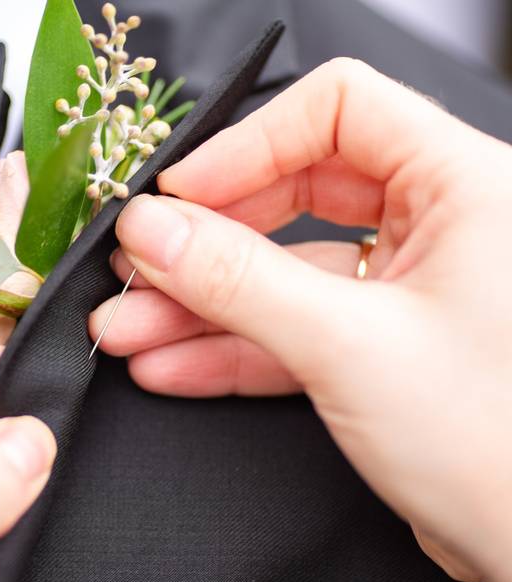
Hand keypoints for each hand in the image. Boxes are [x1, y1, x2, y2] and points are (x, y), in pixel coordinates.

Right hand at [90, 58, 511, 581]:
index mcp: (465, 186)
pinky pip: (294, 327)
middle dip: (206, 242)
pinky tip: (170, 364)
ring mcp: (408, 288)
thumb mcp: (347, 347)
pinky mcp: (382, 345)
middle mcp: (441, 225)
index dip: (247, 146)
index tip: (176, 198)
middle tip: (138, 269)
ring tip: (126, 328)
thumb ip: (238, 281)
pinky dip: (232, 346)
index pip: (339, 112)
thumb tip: (153, 231)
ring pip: (285, 271)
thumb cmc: (499, 450)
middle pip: (296, 193)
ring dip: (201, 304)